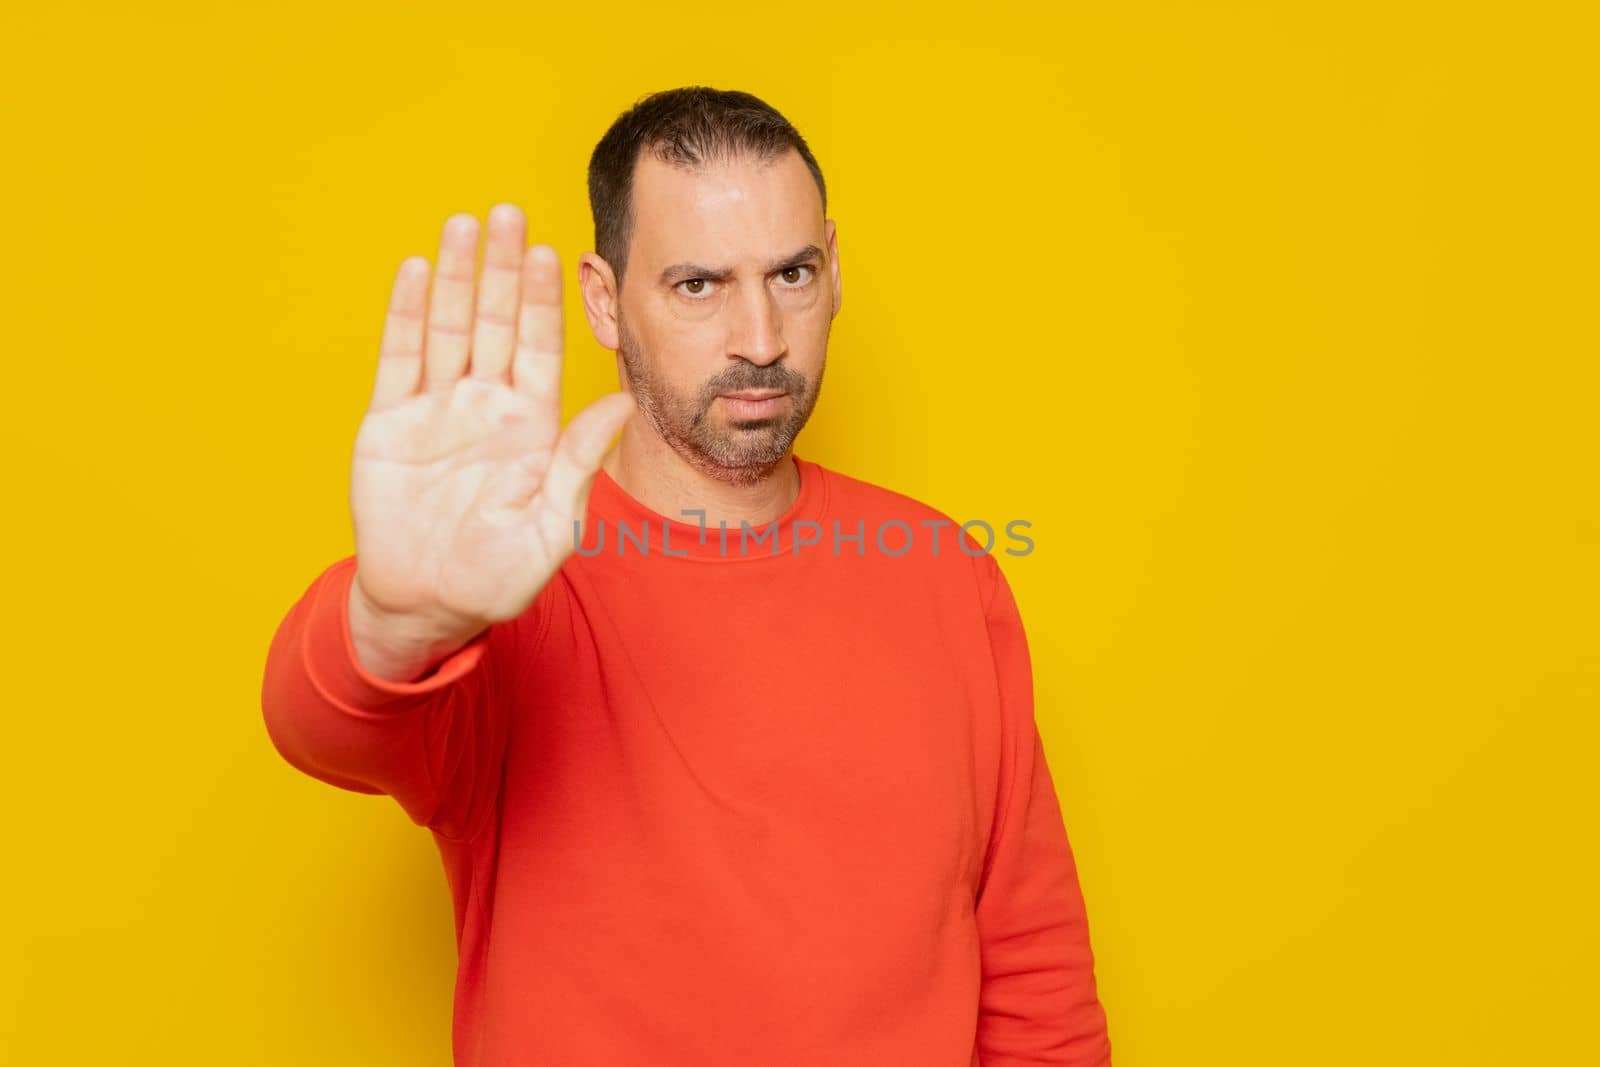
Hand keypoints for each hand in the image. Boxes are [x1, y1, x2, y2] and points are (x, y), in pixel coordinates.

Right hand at [349, 205, 634, 636]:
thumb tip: (622, 407)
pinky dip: (407, 314)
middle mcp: (486, 406)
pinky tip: (417, 271)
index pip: (540, 348)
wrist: (429, 604)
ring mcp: (437, 410)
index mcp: (531, 426)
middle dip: (503, 269)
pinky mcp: (389, 424)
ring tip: (464, 224)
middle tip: (509, 212)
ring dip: (456, 277)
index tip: (554, 252)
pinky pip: (399, 359)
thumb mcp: (550, 525)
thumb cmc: (498, 575)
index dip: (543, 301)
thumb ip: (579, 463)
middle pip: (496, 322)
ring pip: (449, 328)